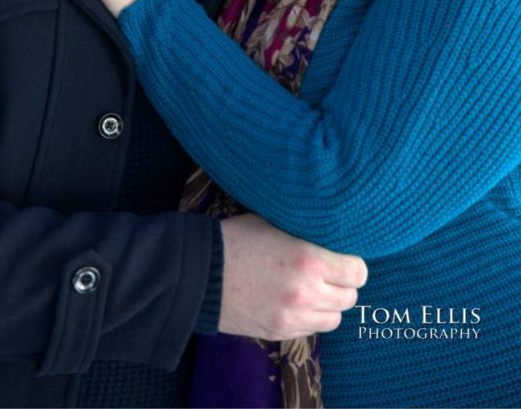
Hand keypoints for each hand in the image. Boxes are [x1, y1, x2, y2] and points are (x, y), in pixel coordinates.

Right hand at [219, 214, 366, 338]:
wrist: (198, 273)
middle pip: (349, 298)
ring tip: (311, 290)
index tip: (343, 260)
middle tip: (327, 274)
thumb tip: (329, 238)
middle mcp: (306, 292)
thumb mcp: (274, 224)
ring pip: (333, 319)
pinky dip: (308, 317)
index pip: (357, 272)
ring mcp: (293, 317)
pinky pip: (310, 330)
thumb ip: (305, 236)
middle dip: (342, 285)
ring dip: (327, 304)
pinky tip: (293, 302)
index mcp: (308, 260)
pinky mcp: (279, 332)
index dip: (353, 265)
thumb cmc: (235, 240)